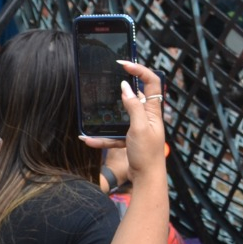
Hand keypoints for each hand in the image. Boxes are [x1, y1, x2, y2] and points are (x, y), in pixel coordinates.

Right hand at [83, 61, 166, 184]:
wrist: (147, 179)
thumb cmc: (147, 154)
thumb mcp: (139, 127)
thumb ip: (133, 107)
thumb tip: (125, 87)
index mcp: (153, 111)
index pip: (152, 82)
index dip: (140, 70)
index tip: (124, 64)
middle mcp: (146, 116)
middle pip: (135, 95)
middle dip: (122, 87)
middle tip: (108, 78)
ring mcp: (137, 127)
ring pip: (120, 116)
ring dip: (107, 117)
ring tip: (93, 111)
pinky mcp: (129, 139)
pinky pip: (114, 134)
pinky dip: (103, 137)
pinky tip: (89, 140)